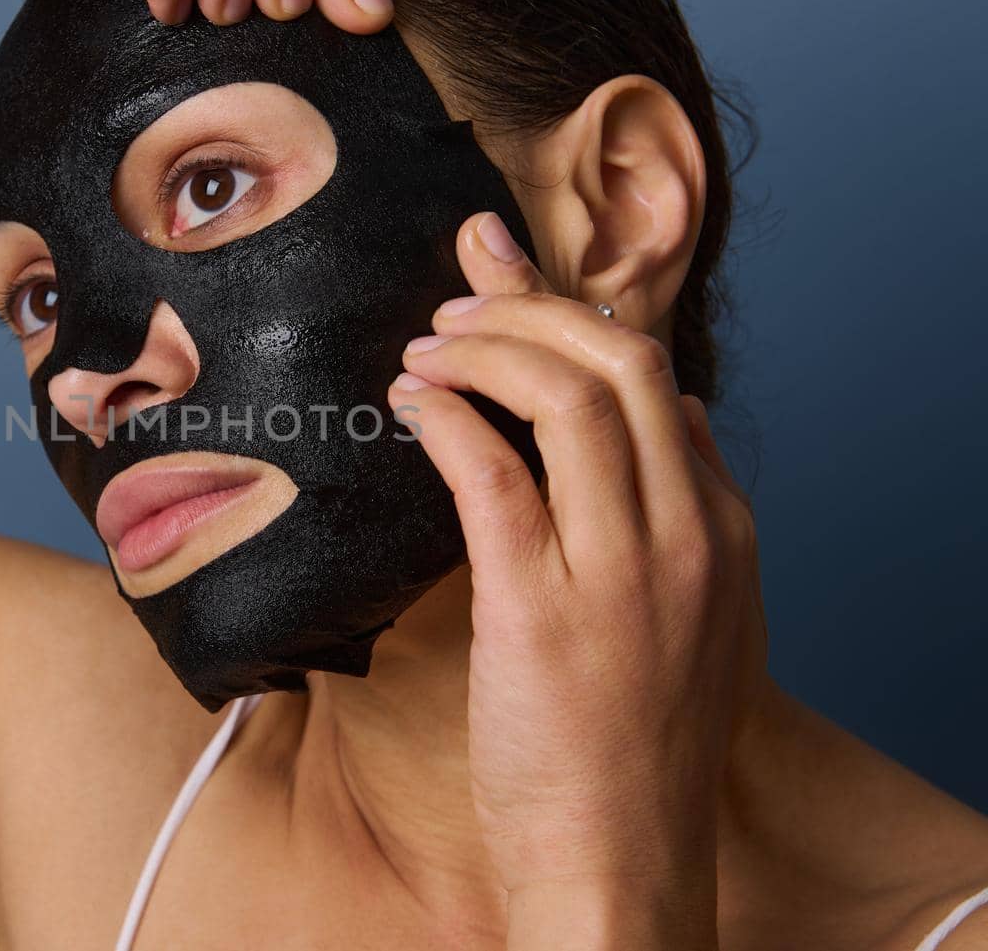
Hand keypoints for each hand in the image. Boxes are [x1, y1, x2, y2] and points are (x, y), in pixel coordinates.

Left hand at [387, 213, 768, 937]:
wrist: (622, 857)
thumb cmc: (635, 741)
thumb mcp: (702, 618)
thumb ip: (690, 514)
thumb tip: (673, 414)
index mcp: (723, 530)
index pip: (654, 377)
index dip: (572, 312)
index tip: (507, 278)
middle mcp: (687, 533)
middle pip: (619, 360)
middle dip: (530, 302)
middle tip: (458, 290)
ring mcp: (622, 568)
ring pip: (566, 395)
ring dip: (485, 347)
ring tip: (427, 344)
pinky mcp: (542, 607)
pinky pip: (494, 470)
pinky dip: (448, 414)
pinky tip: (411, 401)